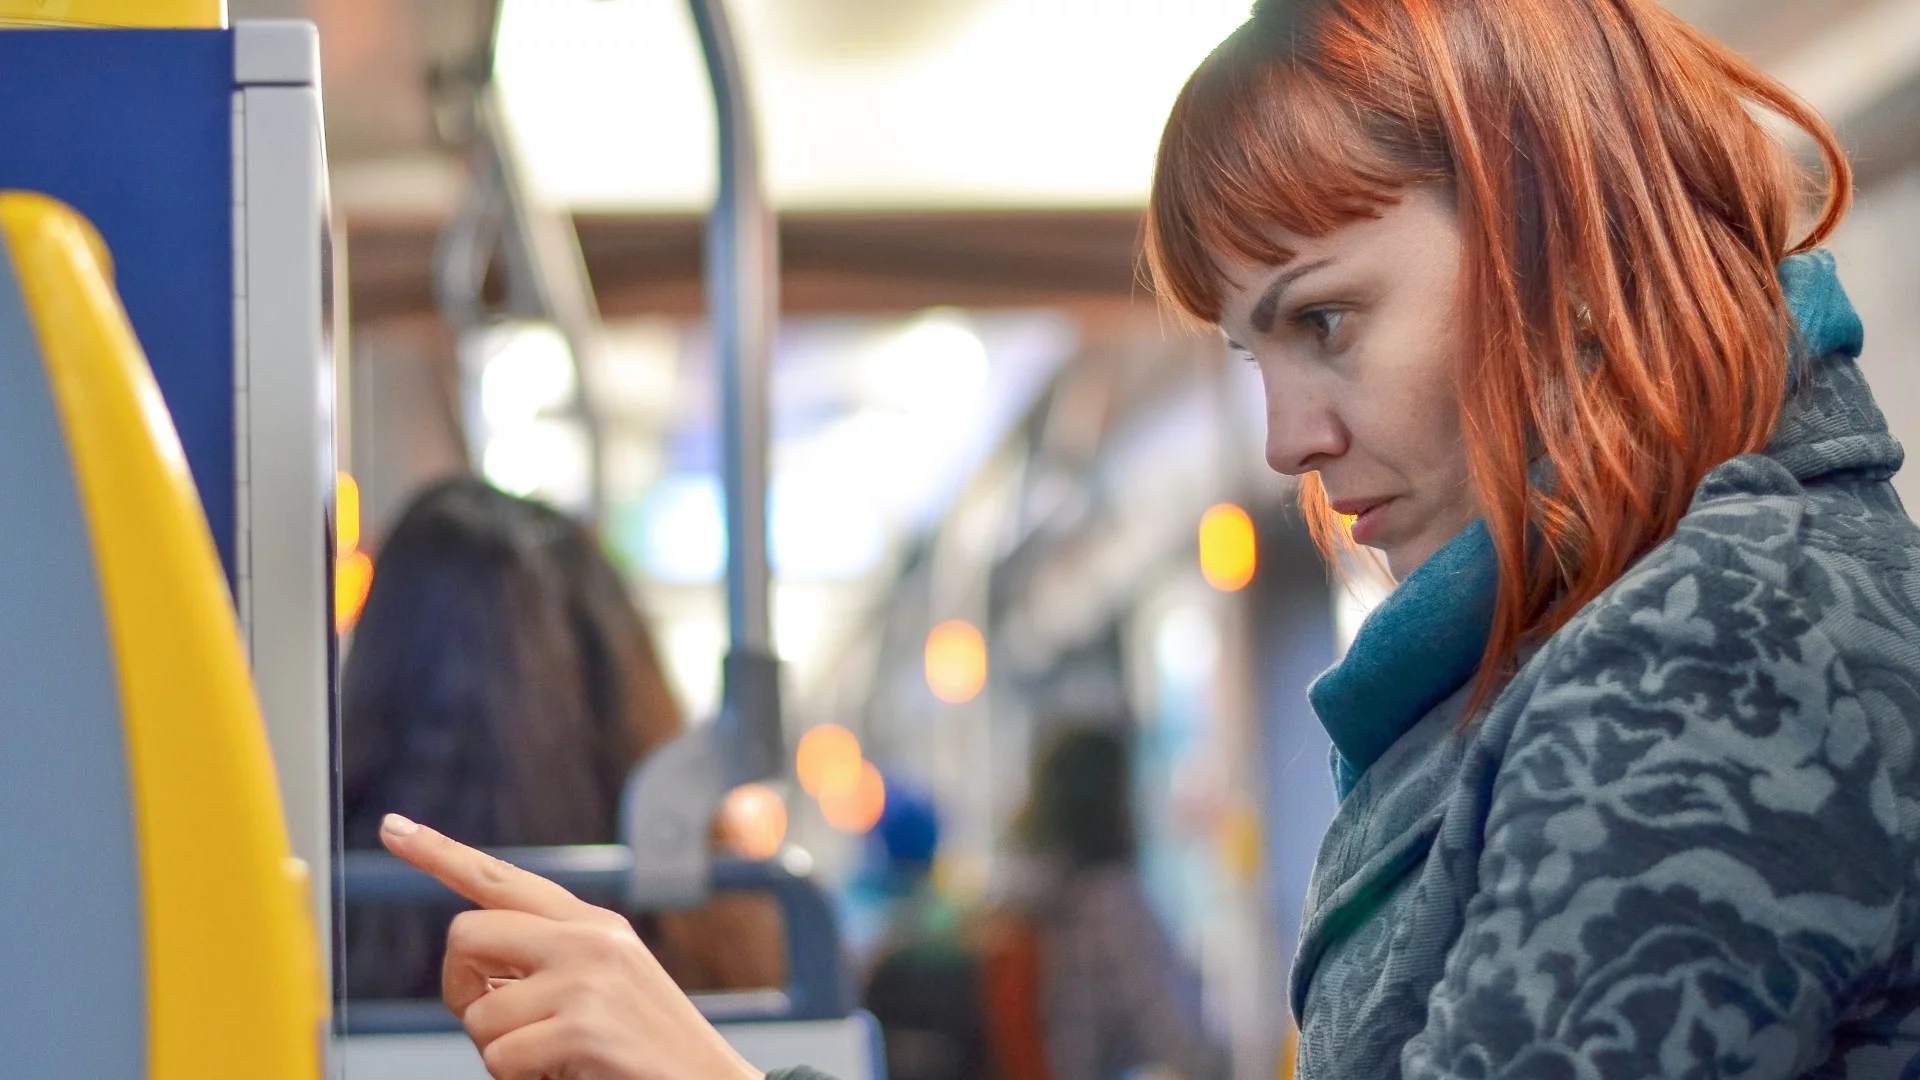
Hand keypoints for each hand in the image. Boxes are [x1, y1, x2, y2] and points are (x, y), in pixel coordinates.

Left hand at [379, 813, 764, 1079]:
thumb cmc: (645, 1053)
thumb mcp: (602, 988)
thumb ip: (544, 966)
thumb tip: (473, 978)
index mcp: (592, 925)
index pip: (502, 879)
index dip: (439, 854)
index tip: (392, 828)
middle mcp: (589, 939)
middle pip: (467, 934)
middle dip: (459, 987)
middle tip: (498, 1025)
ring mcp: (586, 980)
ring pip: (478, 1014)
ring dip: (501, 1053)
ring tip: (557, 1060)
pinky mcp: (581, 1028)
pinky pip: (499, 1060)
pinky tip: (569, 1075)